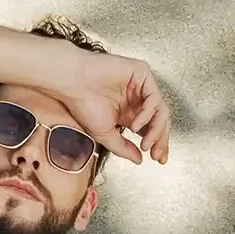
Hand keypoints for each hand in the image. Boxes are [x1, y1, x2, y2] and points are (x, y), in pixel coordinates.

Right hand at [58, 47, 170, 164]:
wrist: (74, 84)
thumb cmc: (83, 104)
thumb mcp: (105, 134)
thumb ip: (123, 148)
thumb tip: (139, 160)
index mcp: (129, 112)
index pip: (151, 128)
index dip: (158, 144)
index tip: (159, 160)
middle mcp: (138, 99)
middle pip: (160, 120)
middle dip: (160, 139)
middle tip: (156, 155)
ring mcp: (141, 86)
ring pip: (160, 110)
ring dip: (155, 130)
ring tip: (145, 143)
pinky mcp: (142, 73)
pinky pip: (154, 97)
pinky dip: (147, 114)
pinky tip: (135, 125)